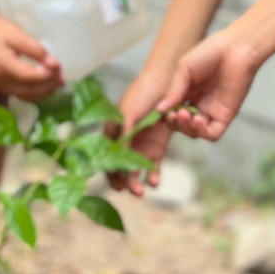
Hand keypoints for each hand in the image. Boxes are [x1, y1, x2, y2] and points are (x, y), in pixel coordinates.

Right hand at [0, 10, 63, 99]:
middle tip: (61, 76)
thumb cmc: (0, 30)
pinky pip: (20, 94)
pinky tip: (45, 84)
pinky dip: (34, 91)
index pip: (29, 77)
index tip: (59, 68)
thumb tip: (54, 65)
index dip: (47, 75)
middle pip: (28, 91)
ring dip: (43, 92)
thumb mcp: (20, 35)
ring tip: (56, 81)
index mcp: (2, 65)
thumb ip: (38, 51)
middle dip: (48, 86)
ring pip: (25, 96)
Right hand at [109, 72, 172, 196]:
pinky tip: (154, 180)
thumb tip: (119, 157)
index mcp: (112, 130)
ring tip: (145, 188)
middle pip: (121, 167)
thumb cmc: (143, 93)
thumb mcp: (128, 113)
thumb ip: (123, 134)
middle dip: (126, 181)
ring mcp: (140, 144)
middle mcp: (124, 140)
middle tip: (134, 192)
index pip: (105, 157)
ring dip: (138, 181)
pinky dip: (152, 174)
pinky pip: (152, 165)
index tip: (117, 185)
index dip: (110, 173)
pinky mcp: (157, 145)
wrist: (168, 81)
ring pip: (136, 169)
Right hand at [157, 27, 260, 141]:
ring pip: (195, 132)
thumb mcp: (184, 69)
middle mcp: (199, 103)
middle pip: (182, 125)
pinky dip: (202, 132)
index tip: (162, 111)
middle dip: (175, 123)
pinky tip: (198, 119)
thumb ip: (174, 90)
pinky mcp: (225, 115)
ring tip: (184, 115)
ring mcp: (212, 110)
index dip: (165, 115)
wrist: (236, 48)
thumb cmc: (210, 52)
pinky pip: (213, 133)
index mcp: (187, 91)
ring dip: (186, 128)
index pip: (172, 111)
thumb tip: (159, 110)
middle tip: (175, 114)